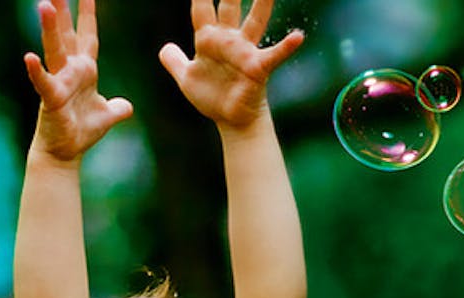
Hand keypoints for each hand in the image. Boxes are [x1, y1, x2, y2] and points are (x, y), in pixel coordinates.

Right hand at [23, 0, 132, 161]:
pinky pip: (43, 82)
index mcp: (85, 70)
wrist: (65, 153)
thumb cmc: (81, 131)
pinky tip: (29, 57)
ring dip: (50, 28)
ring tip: (45, 5)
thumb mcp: (107, 116)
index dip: (88, 15)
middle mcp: (70, 70)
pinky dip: (36, 71)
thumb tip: (126, 106)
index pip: (88, 36)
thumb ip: (118, 107)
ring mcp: (59, 82)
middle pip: (67, 33)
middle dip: (64, 9)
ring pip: (54, 49)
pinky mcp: (50, 98)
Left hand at [159, 0, 305, 131]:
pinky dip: (286, 46)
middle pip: (228, 5)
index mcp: (208, 38)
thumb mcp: (187, 78)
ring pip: (254, 21)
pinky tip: (297, 36)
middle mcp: (228, 39)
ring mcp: (244, 51)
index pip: (200, 8)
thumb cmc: (213, 98)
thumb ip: (174, 61)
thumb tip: (165, 48)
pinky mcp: (257, 67)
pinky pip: (274, 55)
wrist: (231, 121)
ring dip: (262, 5)